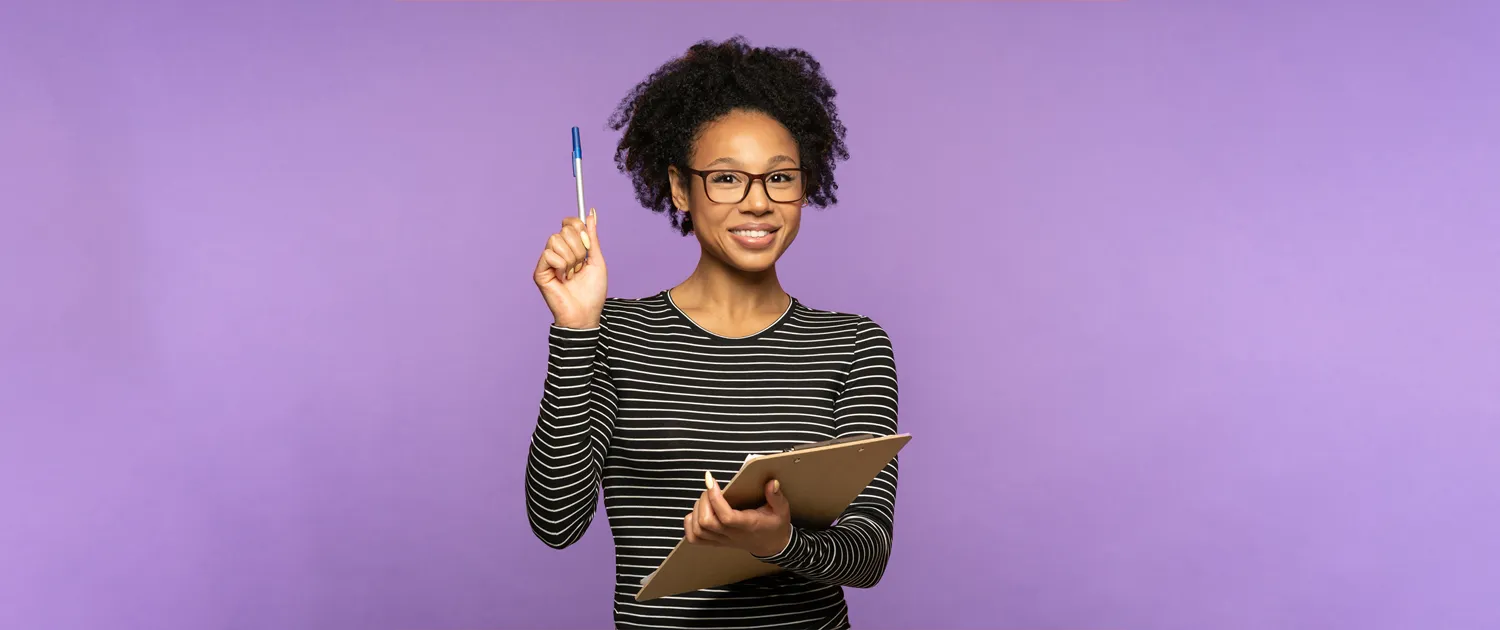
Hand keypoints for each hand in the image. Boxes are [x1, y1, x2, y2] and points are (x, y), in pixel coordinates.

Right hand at [534, 209, 605, 328]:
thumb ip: (592, 237)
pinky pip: (549, 254)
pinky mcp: (540, 271)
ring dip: (571, 259)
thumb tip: (592, 213)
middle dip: (578, 248)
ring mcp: (547, 261)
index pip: (568, 223)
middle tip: (580, 266)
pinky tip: (563, 278)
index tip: (587, 242)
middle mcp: (557, 252)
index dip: (578, 226)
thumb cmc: (593, 292)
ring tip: (572, 274)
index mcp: (571, 248)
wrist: (586, 314)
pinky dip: (561, 266)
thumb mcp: (597, 260)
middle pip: (564, 229)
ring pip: (555, 240)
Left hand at [683, 474, 791, 557]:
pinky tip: (696, 512)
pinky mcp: (716, 542)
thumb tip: (772, 482)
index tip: (712, 481)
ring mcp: (722, 540)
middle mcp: (732, 535)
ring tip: (705, 498)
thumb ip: (776, 496)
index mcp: (747, 525)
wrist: (772, 545)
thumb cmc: (775, 525)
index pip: (726, 517)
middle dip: (703, 501)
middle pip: (706, 523)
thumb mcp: (781, 510)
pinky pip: (695, 539)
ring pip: (699, 530)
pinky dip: (690, 525)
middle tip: (710, 488)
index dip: (715, 499)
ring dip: (696, 510)